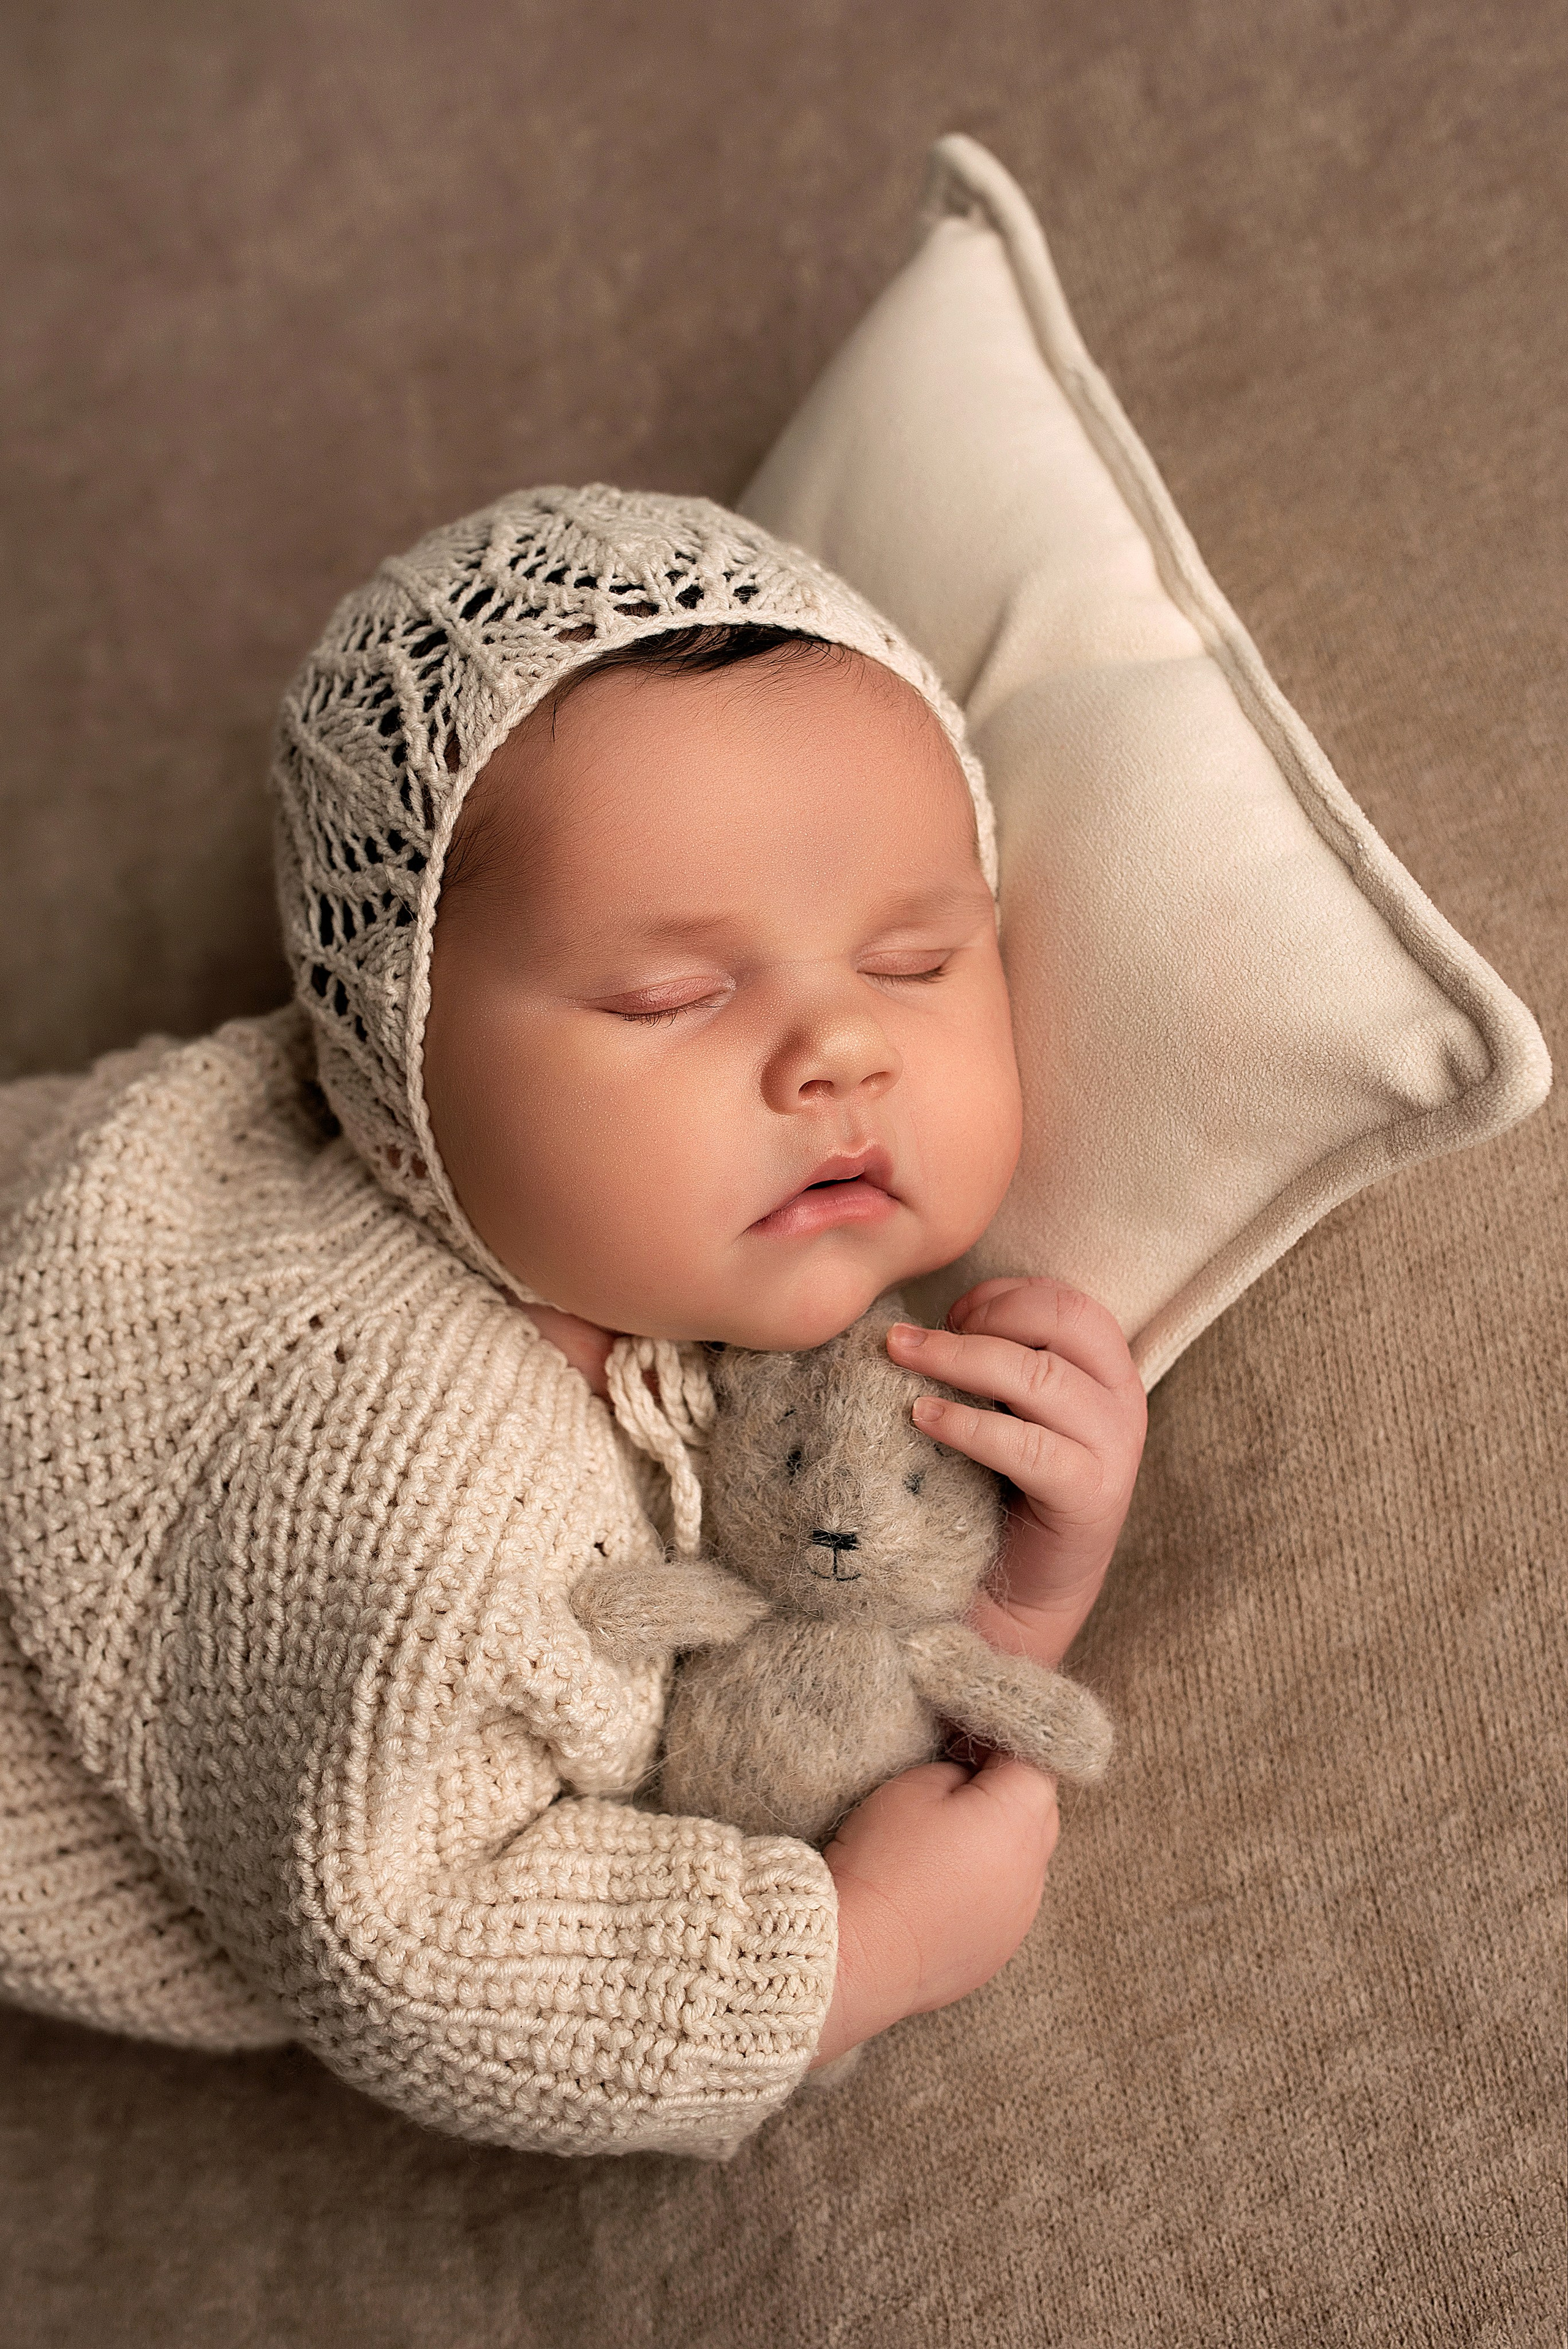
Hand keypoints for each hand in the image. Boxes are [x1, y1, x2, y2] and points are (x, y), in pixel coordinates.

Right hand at [810, 1752, 1059, 2067]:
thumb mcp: (914, 1786)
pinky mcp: (999, 1949)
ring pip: (1025, 1858)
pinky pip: (1007, 1901)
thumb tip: (972, 1779)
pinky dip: (985, 1884)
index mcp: (1018, 1819)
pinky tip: (942, 1883)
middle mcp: (1034, 1870)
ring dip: (998, 1840)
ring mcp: (1020, 1916)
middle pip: (1038, 1808)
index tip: (966, 1738)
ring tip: (946, 1837)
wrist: (856, 1953)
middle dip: (1005, 1787)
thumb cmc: (881, 1861)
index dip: (1001, 1739)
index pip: (1036, 1758)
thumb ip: (959, 1771)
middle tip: (955, 1777)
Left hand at [886, 1277, 1146, 1671]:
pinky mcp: (1092, 1497)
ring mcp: (1114, 1449)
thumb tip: (926, 1323)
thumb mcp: (1003, 1410)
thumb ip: (992, 1365)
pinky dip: (971, 1427)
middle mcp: (1121, 1401)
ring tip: (902, 1361)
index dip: (1002, 1295)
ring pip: (1040, 1378)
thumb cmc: (999, 1488)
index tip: (948, 1314)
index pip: (1065, 1302)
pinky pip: (1030, 1447)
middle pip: (1061, 1323)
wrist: (1021, 1591)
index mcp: (1106, 1370)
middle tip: (911, 1338)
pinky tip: (924, 1418)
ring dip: (960, 1359)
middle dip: (982, 1317)